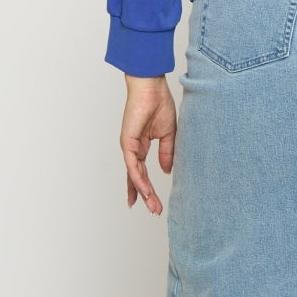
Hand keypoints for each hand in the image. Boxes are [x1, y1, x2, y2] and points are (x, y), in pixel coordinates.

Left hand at [120, 74, 175, 214]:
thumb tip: (166, 172)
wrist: (151, 87)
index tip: (152, 203)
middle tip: (154, 210)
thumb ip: (167, 153)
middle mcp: (133, 148)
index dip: (145, 188)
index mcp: (142, 145)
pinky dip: (139, 180)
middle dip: (146, 195)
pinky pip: (133, 166)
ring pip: (135, 175)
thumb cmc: (159, 102)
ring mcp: (129, 146)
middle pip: (137, 178)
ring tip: (153, 206)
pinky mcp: (128, 143)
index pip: (141, 172)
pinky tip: (145, 191)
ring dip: (144, 192)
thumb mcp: (168, 133)